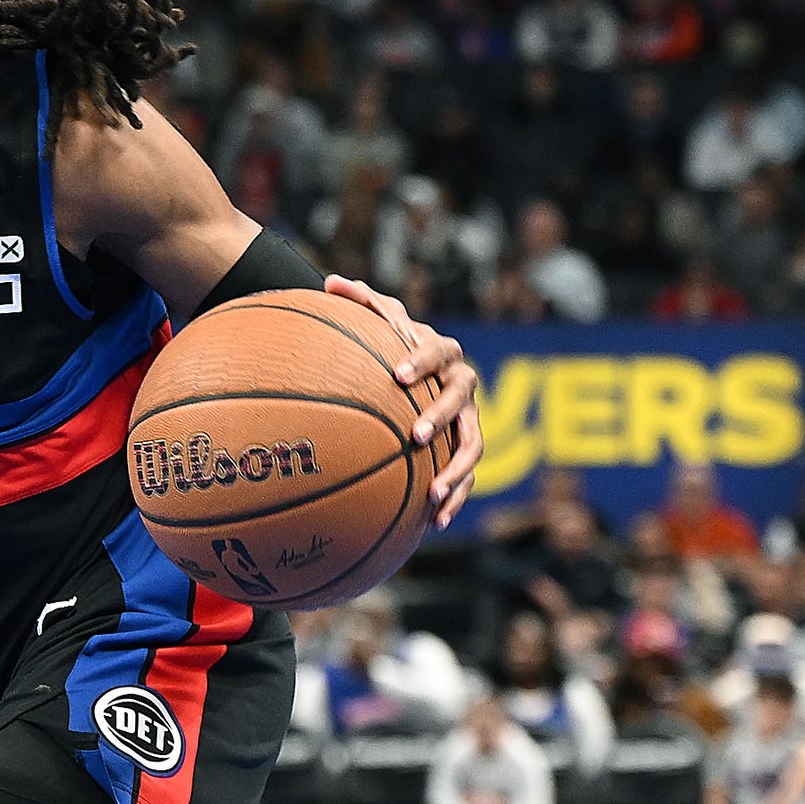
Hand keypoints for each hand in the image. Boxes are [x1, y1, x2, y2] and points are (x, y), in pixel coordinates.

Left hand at [325, 275, 482, 526]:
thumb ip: (358, 301)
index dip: (422, 362)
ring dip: (457, 471)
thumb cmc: (389, 345)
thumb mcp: (374, 320)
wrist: (413, 375)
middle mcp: (463, 385)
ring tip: (435, 494)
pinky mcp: (463, 449)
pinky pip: (464, 476)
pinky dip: (454, 498)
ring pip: (474, 444)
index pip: (438, 353)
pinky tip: (434, 522)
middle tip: (416, 436)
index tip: (399, 375)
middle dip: (441, 417)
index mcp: (444, 353)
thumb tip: (330, 281)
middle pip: (462, 399)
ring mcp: (469, 419)